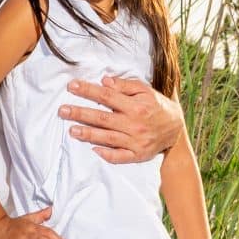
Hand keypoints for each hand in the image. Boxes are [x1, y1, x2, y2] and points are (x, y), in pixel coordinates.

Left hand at [60, 74, 183, 163]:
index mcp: (136, 106)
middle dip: (81, 113)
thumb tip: (104, 81)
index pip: (107, 96)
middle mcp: (135, 124)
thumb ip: (125, 85)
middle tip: (62, 111)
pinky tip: (93, 150)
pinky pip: (120, 157)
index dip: (88, 91)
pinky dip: (107, 154)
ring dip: (88, 134)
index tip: (71, 86)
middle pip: (103, 118)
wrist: (176, 127)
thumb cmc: (156, 105)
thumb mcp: (145, 90)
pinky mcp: (138, 155)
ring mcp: (136, 141)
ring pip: (108, 138)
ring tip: (71, 130)